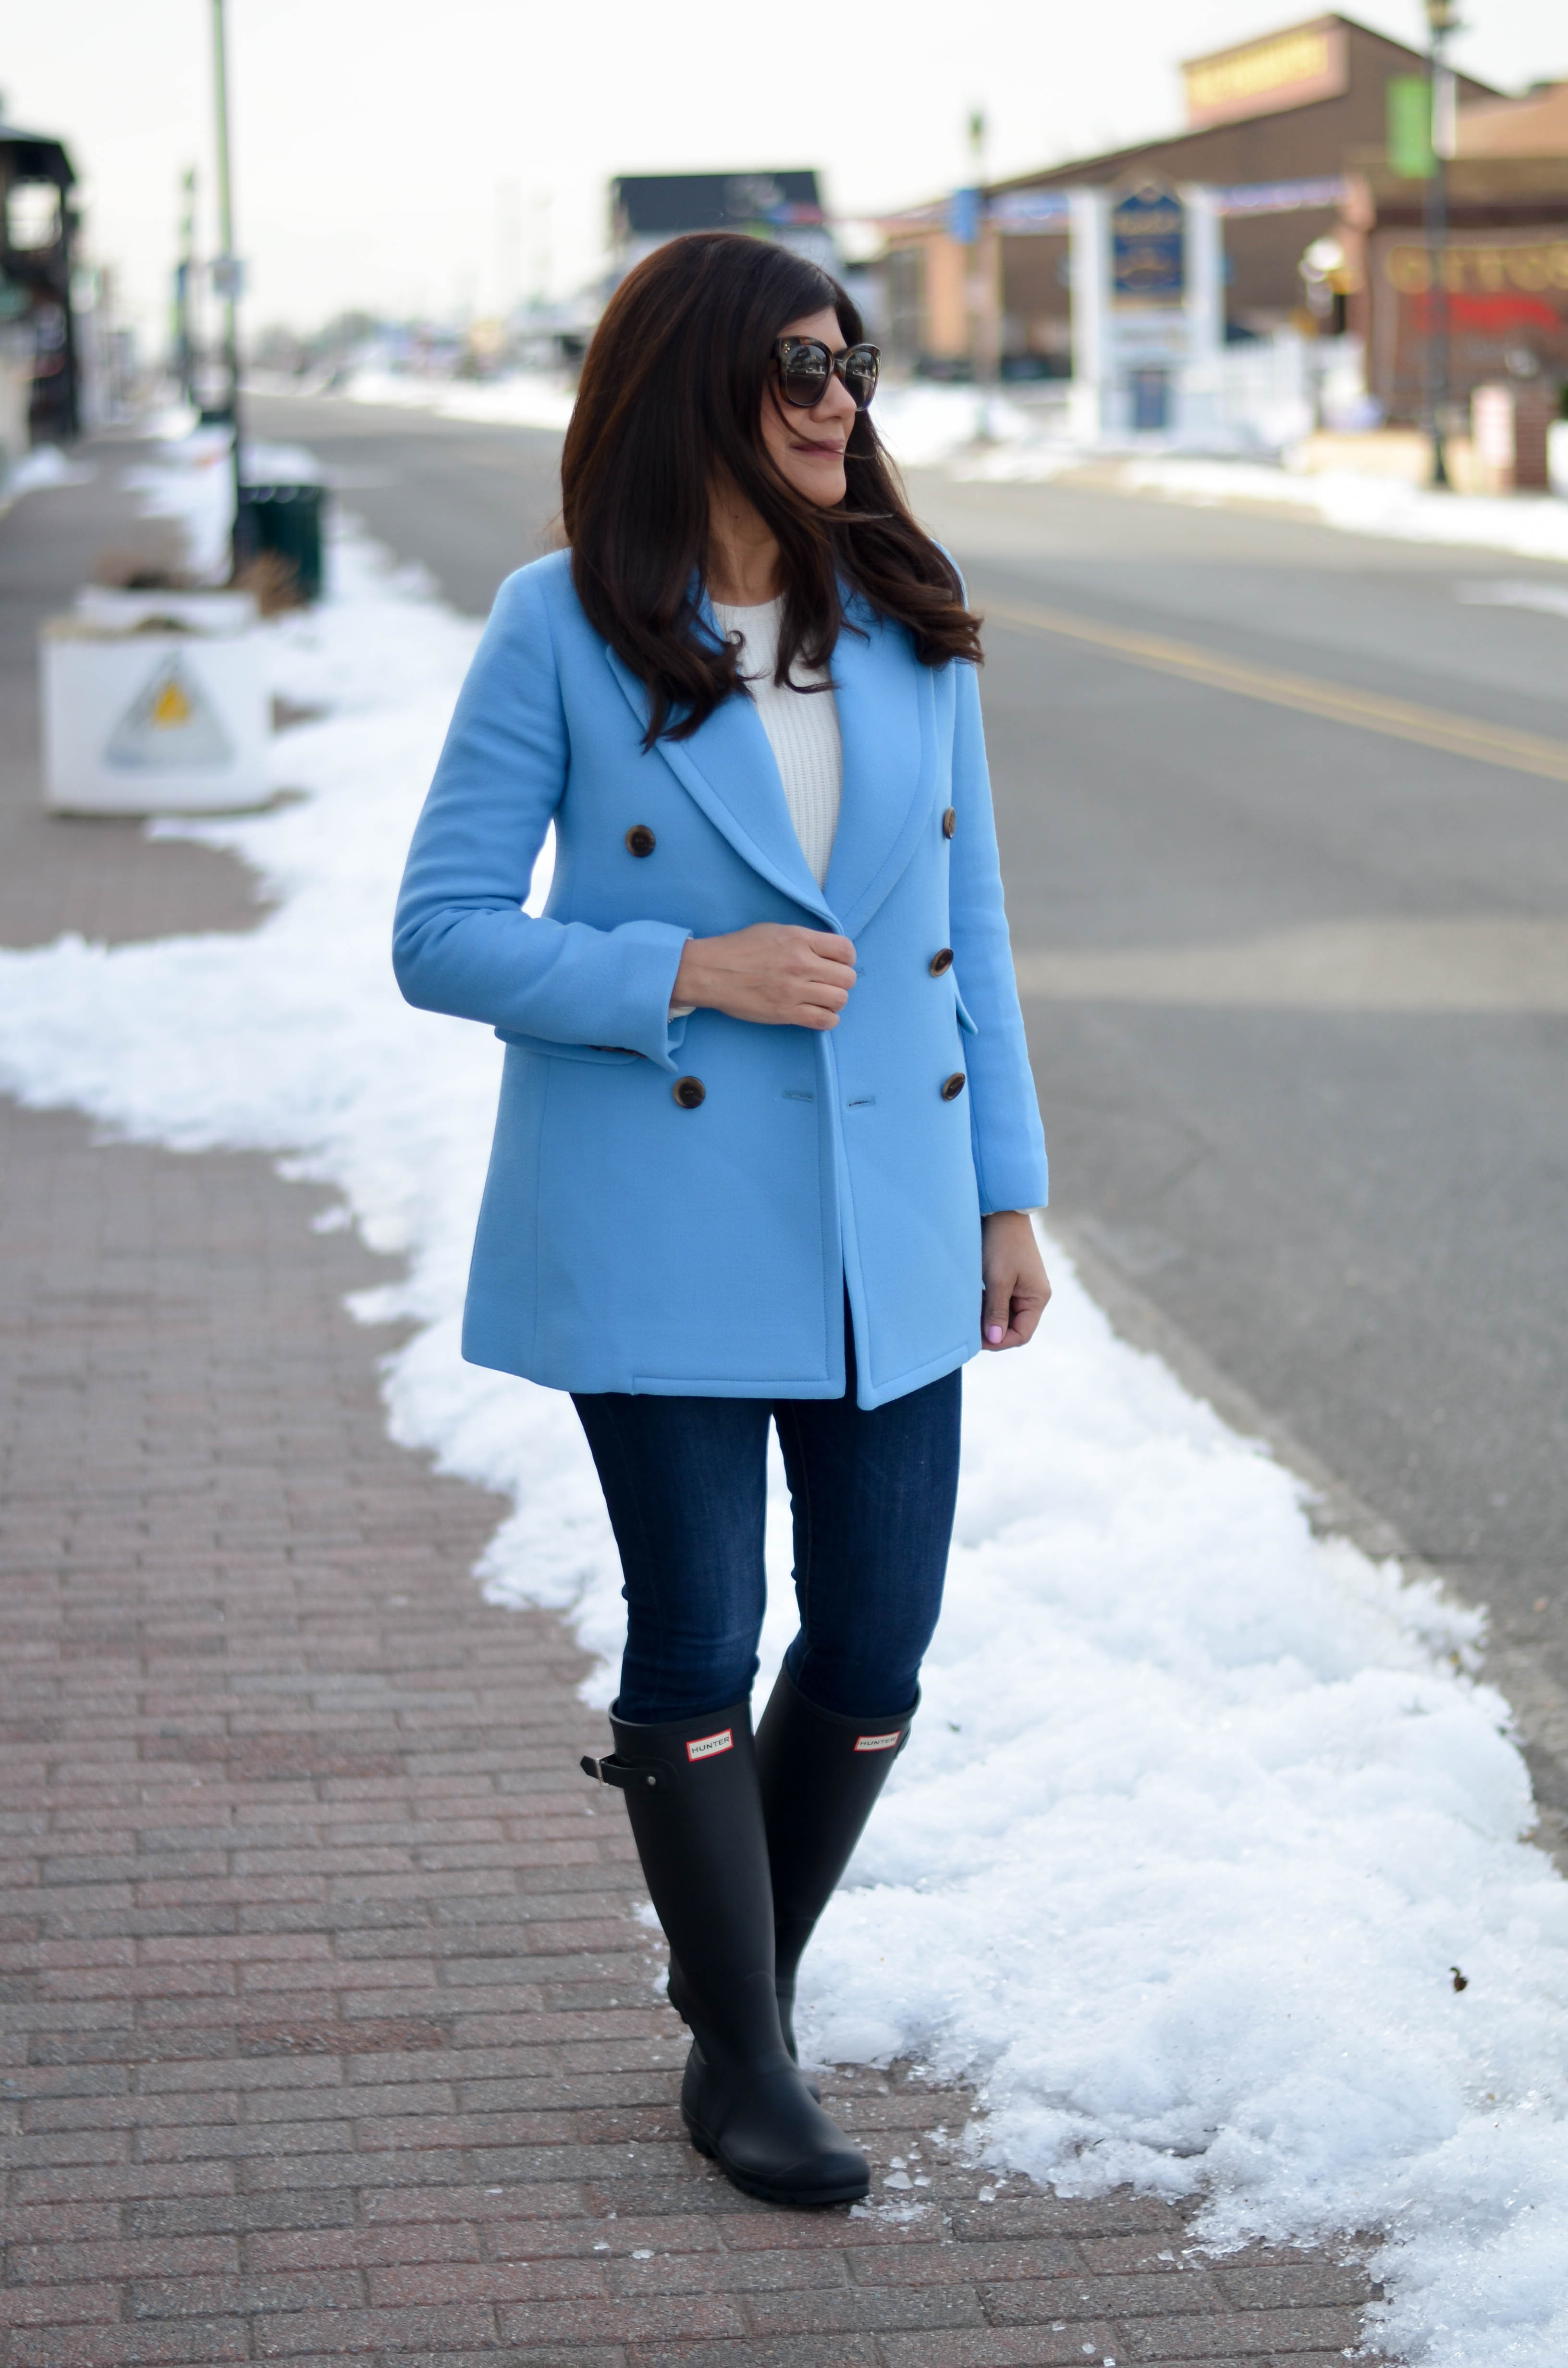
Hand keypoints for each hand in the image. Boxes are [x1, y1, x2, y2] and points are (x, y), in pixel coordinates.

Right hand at [673, 923, 856, 1029]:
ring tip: (821, 999)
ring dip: (835, 1001)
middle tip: (827, 983)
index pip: (846, 950)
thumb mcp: (774, 931)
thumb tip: (826, 950)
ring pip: (840, 1000)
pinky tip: (817, 1013)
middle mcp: (801, 964)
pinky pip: (824, 1020)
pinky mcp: (786, 1013)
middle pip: (847, 978)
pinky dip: (827, 1019)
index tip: (836, 964)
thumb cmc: (739, 949)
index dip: (846, 959)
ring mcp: (794, 990)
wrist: (710, 972)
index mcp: (799, 939)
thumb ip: (803, 939)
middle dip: (842, 981)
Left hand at [981, 1211, 1050, 1349]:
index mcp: (1037, 1298)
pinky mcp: (1011, 1281)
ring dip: (986, 1318)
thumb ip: (996, 1311)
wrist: (1002, 1212)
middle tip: (967, 1328)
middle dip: (991, 1330)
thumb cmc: (1003, 1244)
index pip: (1021, 1334)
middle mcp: (1033, 1296)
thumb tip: (994, 1340)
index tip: (977, 1340)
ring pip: (1003, 1315)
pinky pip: (999, 1302)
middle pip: (1013, 1327)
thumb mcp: (999, 1280)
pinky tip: (972, 1301)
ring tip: (968, 1314)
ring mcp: (1022, 1289)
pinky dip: (986, 1306)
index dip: (1000, 1341)